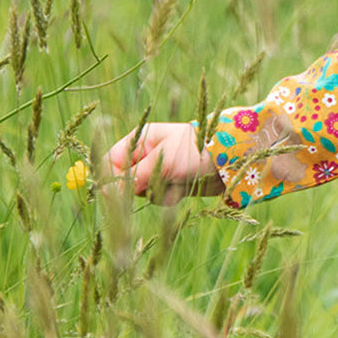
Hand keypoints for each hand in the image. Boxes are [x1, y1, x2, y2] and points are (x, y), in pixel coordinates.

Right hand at [105, 122, 223, 204]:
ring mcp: (157, 169)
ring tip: (177, 181)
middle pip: (123, 181)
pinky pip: (158, 196)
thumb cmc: (195, 151)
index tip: (119, 195)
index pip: (110, 163)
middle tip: (158, 184)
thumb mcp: (163, 162)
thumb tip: (108, 192)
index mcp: (138, 140)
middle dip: (140, 188)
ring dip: (158, 192)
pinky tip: (184, 187)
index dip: (110, 180)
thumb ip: (135, 177)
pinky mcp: (169, 182)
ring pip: (142, 192)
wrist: (229, 159)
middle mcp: (144, 155)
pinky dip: (170, 195)